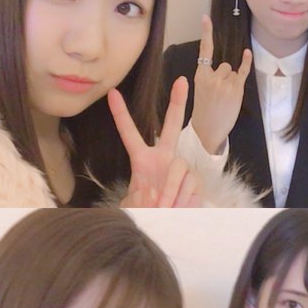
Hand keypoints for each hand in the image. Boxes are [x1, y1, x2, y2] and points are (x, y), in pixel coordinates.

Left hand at [108, 80, 200, 206]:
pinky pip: (190, 184)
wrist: (167, 226)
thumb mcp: (132, 207)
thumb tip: (153, 201)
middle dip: (178, 103)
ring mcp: (181, 167)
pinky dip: (182, 198)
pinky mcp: (195, 180)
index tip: (112, 93)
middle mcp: (165, 158)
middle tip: (181, 82)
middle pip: (172, 126)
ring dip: (170, 191)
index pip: (130, 133)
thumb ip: (136, 202)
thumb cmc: (146, 213)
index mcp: (143, 159)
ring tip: (163, 207)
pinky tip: (178, 207)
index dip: (121, 114)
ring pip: (179, 169)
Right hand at [191, 15, 251, 154]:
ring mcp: (225, 83)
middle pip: (224, 65)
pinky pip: (243, 71)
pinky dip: (246, 62)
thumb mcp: (200, 92)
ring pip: (232, 71)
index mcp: (199, 77)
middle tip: (219, 95)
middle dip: (224, 76)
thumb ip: (209, 78)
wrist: (208, 131)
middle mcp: (212, 77)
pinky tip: (247, 53)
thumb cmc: (205, 112)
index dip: (206, 33)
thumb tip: (226, 67)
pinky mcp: (236, 90)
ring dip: (232, 82)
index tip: (205, 17)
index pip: (204, 51)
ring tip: (226, 98)